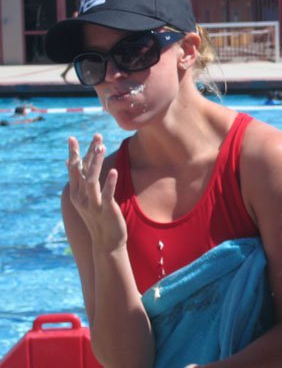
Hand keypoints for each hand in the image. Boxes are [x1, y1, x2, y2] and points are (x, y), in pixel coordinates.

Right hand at [66, 134, 126, 252]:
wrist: (106, 242)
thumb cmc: (98, 218)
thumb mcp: (85, 199)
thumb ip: (80, 180)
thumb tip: (69, 162)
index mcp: (77, 193)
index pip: (74, 169)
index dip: (74, 153)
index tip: (72, 138)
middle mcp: (81, 198)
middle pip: (83, 171)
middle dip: (88, 152)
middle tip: (96, 136)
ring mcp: (93, 204)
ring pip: (92, 179)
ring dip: (96, 162)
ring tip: (101, 147)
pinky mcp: (106, 210)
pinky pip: (106, 194)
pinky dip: (109, 182)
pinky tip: (113, 171)